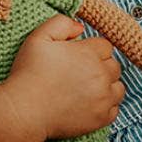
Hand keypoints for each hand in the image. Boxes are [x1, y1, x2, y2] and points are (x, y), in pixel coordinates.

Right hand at [2, 14, 125, 139]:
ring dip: (107, 86)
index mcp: (89, 53)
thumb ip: (61, 23)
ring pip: (118, 87)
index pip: (106, 46)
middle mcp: (101, 74)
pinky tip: (90, 104)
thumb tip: (81, 28)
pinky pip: (115, 109)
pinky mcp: (101, 118)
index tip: (78, 58)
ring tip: (88, 89)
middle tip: (81, 74)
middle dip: (101, 66)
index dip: (92, 50)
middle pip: (114, 65)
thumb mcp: (39, 37)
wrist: (24, 111)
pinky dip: (106, 106)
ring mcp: (103, 98)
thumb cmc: (28, 73)